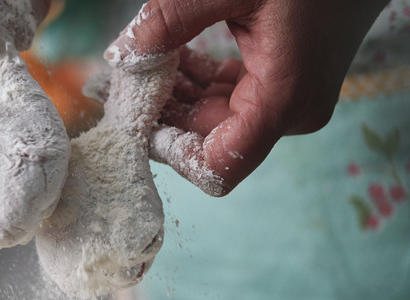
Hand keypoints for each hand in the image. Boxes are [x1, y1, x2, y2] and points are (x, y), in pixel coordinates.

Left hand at [106, 0, 388, 194]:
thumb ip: (171, 22)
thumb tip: (122, 56)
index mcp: (282, 100)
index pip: (216, 166)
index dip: (170, 151)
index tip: (135, 117)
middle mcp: (288, 112)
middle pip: (207, 141)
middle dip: (162, 116)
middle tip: (121, 84)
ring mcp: (288, 100)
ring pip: (214, 119)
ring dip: (176, 97)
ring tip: (139, 66)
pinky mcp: (283, 83)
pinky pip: (227, 97)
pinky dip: (196, 81)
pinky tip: (170, 56)